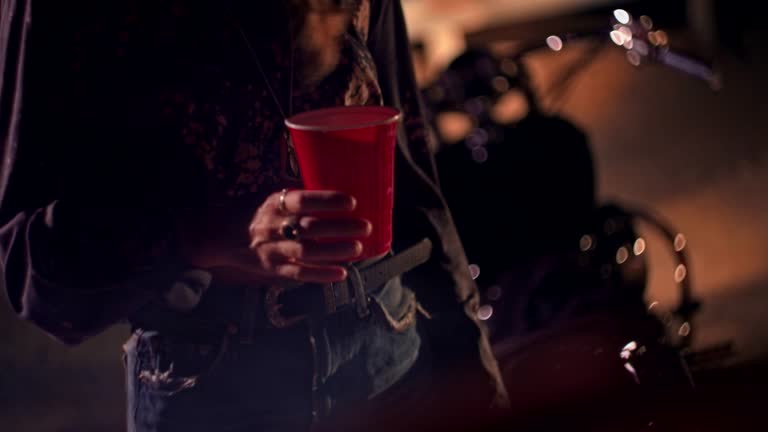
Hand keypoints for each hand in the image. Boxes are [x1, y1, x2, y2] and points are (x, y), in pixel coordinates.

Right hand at [246, 189, 370, 282]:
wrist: (223, 235)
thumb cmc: (256, 213)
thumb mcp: (271, 197)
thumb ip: (297, 196)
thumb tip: (333, 191)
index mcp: (274, 203)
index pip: (303, 200)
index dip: (328, 201)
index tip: (352, 202)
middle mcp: (274, 226)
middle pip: (311, 227)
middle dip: (341, 228)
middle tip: (365, 226)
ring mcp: (273, 249)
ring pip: (308, 252)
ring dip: (335, 251)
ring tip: (357, 247)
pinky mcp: (273, 268)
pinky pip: (299, 273)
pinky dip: (321, 275)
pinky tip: (340, 273)